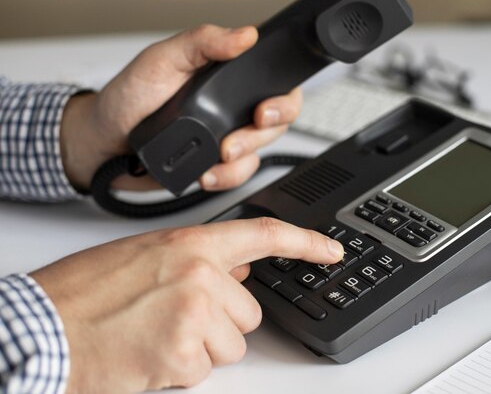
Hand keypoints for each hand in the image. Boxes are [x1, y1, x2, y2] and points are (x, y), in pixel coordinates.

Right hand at [30, 217, 342, 392]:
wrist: (44, 327)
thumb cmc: (84, 292)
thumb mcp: (145, 255)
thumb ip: (196, 258)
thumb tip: (237, 270)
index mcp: (190, 244)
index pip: (264, 235)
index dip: (305, 241)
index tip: (331, 250)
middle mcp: (200, 274)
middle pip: (248, 312)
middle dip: (220, 323)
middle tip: (173, 319)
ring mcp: (195, 313)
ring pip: (231, 344)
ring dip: (200, 348)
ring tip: (155, 335)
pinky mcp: (185, 353)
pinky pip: (204, 369)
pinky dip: (180, 369)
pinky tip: (148, 353)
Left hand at [60, 25, 302, 190]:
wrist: (103, 145)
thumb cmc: (128, 98)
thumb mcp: (161, 59)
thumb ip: (202, 43)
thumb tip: (244, 35)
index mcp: (226, 74)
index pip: (274, 80)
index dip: (283, 96)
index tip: (265, 107)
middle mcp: (232, 105)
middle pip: (276, 120)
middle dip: (262, 133)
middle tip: (240, 136)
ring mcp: (226, 135)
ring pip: (260, 151)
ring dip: (243, 158)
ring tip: (218, 157)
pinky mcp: (216, 164)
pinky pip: (239, 175)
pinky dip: (227, 178)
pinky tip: (207, 174)